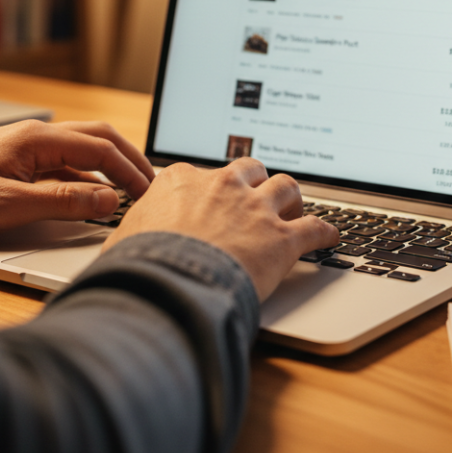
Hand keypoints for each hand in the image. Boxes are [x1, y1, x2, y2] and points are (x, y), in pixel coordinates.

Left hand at [0, 120, 155, 234]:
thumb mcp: (10, 205)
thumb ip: (63, 202)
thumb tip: (108, 201)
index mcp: (38, 139)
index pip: (101, 149)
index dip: (130, 172)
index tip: (148, 194)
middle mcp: (37, 136)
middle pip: (99, 139)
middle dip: (130, 161)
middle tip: (151, 185)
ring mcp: (28, 148)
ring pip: (83, 150)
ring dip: (111, 168)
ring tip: (132, 190)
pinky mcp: (20, 162)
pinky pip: (65, 164)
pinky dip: (88, 178)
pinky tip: (95, 197)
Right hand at [103, 158, 338, 300]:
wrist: (169, 283)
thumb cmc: (140, 265)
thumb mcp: (123, 240)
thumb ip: (132, 233)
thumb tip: (121, 247)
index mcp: (183, 181)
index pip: (203, 174)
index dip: (211, 189)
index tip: (213, 199)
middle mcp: (223, 186)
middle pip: (250, 169)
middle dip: (256, 182)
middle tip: (258, 199)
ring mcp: (256, 209)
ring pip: (287, 187)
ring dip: (292, 199)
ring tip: (294, 212)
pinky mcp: (282, 238)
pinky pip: (316, 228)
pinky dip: (326, 232)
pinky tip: (330, 238)